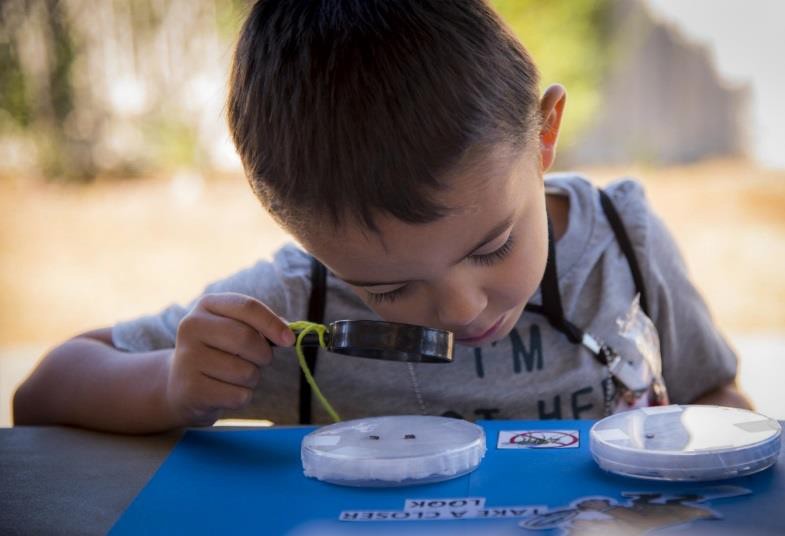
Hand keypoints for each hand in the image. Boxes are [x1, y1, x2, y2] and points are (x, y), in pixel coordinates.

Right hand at [165, 292, 294, 425]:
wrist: (181, 385)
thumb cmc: (220, 352)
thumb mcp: (235, 329)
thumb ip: (261, 326)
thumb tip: (289, 333)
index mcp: (207, 305)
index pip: (247, 307)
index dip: (273, 323)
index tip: (289, 340)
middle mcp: (192, 326)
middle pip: (246, 339)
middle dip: (263, 355)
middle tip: (259, 361)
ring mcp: (187, 358)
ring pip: (245, 371)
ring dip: (252, 379)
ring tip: (235, 376)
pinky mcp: (190, 389)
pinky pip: (238, 395)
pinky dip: (241, 397)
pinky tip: (225, 392)